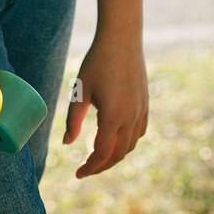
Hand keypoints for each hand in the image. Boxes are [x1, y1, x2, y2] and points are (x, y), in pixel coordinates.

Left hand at [62, 34, 147, 177]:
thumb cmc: (97, 62)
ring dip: (114, 155)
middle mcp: (131, 118)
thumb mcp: (80, 91)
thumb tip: (67, 144)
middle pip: (117, 155)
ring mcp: (141, 112)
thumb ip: (73, 120)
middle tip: (85, 169)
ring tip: (97, 155)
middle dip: (101, 165)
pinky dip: (127, 143)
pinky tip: (116, 139)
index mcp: (113, 117)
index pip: (101, 153)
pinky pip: (139, 133)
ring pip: (130, 145)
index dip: (89, 167)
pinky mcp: (145, 104)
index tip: (77, 174)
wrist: (122, 39)